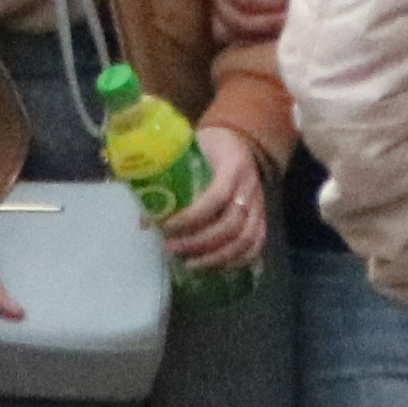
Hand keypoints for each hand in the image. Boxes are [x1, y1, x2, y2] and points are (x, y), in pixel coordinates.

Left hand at [158, 122, 269, 275]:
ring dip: (215, 257)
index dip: (191, 217)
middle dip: (198, 242)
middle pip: (230, 224)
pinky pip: (256, 244)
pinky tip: (215, 265)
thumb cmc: (208, 146)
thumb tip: (145, 220)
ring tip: (189, 263)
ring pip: (245, 239)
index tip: (167, 227)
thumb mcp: (188, 151)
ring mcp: (259, 203)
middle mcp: (249, 186)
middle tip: (171, 248)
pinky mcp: (262, 216)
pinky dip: (237, 259)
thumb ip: (169, 179)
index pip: (216, 196)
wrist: (238, 141)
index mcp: (232, 165)